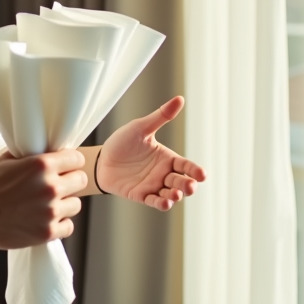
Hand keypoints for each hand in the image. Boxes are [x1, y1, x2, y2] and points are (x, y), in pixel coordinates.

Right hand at [0, 148, 86, 248]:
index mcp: (42, 165)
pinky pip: (68, 227)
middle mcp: (50, 187)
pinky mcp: (48, 232)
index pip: (77, 159)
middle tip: (59, 187)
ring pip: (76, 204)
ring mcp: (50, 211)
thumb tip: (46, 149)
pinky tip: (46, 221)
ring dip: (65, 204)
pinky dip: (60, 225)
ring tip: (49, 206)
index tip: (67, 168)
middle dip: (71, 182)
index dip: (71, 163)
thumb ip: (30, 154)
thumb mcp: (6, 160)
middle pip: (81, 180)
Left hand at [97, 96, 204, 210]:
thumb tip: (180, 99)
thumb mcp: (142, 127)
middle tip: (190, 185)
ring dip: (176, 196)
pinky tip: (166, 202)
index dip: (195, 170)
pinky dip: (161, 204)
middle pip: (181, 182)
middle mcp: (163, 174)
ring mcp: (153, 186)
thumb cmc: (122, 142)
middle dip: (188, 185)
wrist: (101, 157)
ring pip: (171, 194)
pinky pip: (154, 201)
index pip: (186, 165)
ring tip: (177, 194)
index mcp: (167, 158)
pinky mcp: (140, 195)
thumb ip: (161, 116)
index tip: (202, 174)